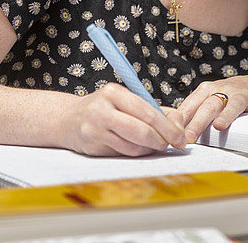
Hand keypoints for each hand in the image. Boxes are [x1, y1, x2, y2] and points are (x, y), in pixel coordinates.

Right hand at [58, 83, 186, 156]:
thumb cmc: (105, 108)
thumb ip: (154, 109)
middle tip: (172, 144)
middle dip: (162, 140)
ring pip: (132, 146)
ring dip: (150, 149)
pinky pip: (122, 153)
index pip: (147, 112)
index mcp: (113, 93)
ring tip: (156, 145)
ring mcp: (94, 130)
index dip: (168, 127)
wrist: (68, 120)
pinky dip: (137, 153)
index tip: (180, 136)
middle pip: (140, 131)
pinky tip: (142, 148)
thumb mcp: (126, 100)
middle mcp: (101, 111)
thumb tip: (179, 122)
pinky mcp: (92, 147)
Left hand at [176, 76, 247, 144]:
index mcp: (206, 91)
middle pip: (209, 106)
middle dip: (198, 122)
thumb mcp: (206, 99)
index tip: (173, 135)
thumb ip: (192, 113)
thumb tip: (169, 132)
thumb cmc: (226, 95)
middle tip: (190, 137)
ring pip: (234, 104)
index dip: (182, 120)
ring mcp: (242, 93)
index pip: (191, 105)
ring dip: (227, 114)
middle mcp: (223, 90)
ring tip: (220, 126)